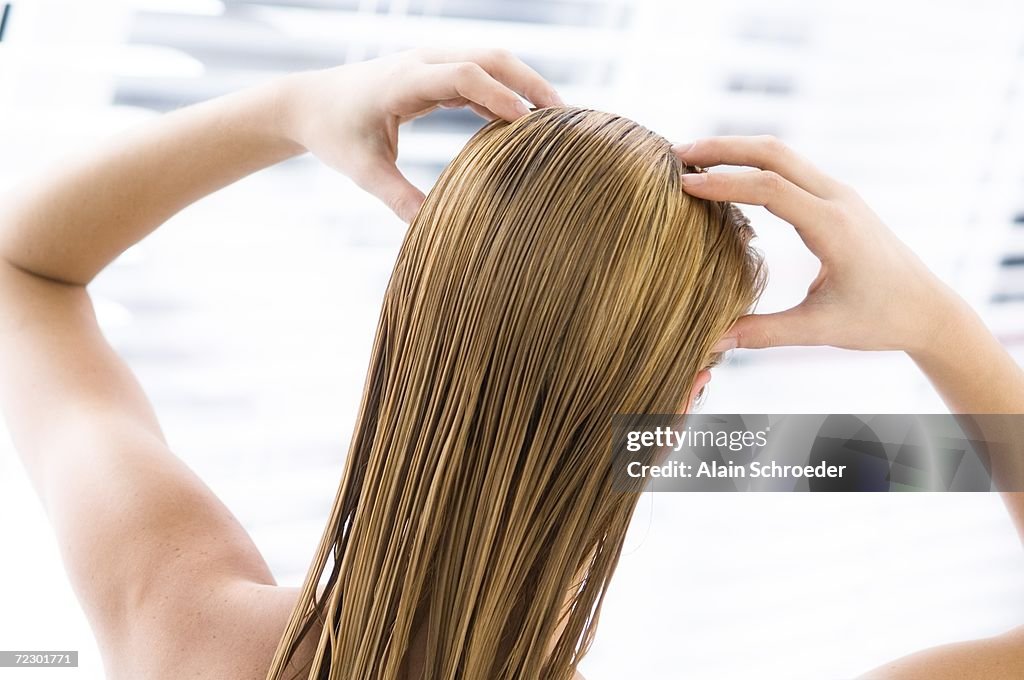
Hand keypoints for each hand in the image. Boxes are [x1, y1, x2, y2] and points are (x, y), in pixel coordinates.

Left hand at [278, 49, 562, 221]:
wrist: (309, 104)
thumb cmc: (334, 134)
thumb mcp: (364, 171)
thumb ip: (398, 197)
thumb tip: (432, 226)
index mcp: (403, 81)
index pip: (462, 76)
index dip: (499, 96)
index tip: (528, 123)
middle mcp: (421, 63)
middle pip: (488, 57)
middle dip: (529, 82)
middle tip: (564, 114)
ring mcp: (429, 63)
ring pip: (488, 60)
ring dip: (522, 83)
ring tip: (555, 118)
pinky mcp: (433, 73)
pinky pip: (477, 74)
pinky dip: (503, 92)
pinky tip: (522, 121)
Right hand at [673, 135, 960, 354]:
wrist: (928, 308)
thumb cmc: (879, 320)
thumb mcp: (819, 330)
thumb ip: (763, 333)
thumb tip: (709, 342)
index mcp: (833, 226)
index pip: (769, 188)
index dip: (723, 183)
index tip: (682, 186)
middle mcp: (837, 198)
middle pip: (773, 152)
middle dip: (722, 148)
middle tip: (676, 154)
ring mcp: (838, 193)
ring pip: (781, 154)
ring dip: (736, 149)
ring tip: (692, 159)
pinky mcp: (836, 198)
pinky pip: (789, 168)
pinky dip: (753, 162)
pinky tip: (728, 175)